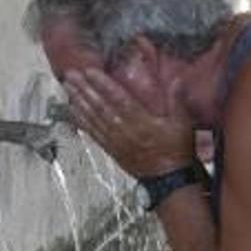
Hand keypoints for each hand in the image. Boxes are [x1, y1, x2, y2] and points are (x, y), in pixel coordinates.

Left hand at [63, 69, 195, 177]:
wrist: (167, 179)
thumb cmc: (176, 151)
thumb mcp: (183, 125)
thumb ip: (177, 101)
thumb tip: (177, 80)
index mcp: (141, 122)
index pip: (119, 99)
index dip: (103, 84)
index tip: (90, 71)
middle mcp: (124, 130)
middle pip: (100, 106)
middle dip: (84, 89)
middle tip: (71, 74)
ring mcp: (115, 141)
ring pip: (93, 118)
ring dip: (79, 101)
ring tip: (68, 88)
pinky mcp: (111, 149)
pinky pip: (93, 133)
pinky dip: (81, 121)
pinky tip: (72, 110)